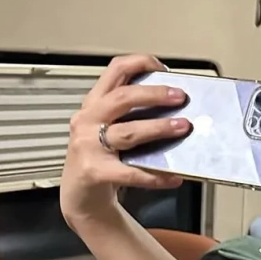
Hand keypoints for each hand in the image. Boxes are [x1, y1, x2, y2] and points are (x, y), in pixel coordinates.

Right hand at [60, 53, 189, 226]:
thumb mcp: (107, 129)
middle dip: (154, 95)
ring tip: (182, 128)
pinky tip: (173, 177)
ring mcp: (88, 145)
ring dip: (159, 128)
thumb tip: (172, 106)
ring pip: (129, 132)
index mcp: (94, 104)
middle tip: (180, 97)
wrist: (78, 196)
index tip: (164, 69)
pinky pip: (132, 173)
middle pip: (123, 98)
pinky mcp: (95, 172)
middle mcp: (88, 120)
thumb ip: (130, 115)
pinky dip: (155, 176)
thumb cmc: (98, 159)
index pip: (115, 70)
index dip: (140, 63)